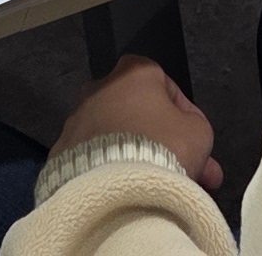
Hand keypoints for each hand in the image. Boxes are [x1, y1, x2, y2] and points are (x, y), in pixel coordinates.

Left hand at [50, 56, 219, 189]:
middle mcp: (99, 89)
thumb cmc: (162, 148)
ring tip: (155, 186)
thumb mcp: (199, 132)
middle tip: (183, 168)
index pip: (165, 86)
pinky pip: (94, 158)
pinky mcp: (61, 151)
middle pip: (138, 115)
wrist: (116, 189)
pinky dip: (109, 170)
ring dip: (134, 156)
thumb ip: (194, 123)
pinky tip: (128, 190)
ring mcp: (76, 120)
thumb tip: (188, 132)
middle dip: (162, 140)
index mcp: (133, 72)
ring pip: (115, 138)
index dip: (184, 116)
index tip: (193, 141)